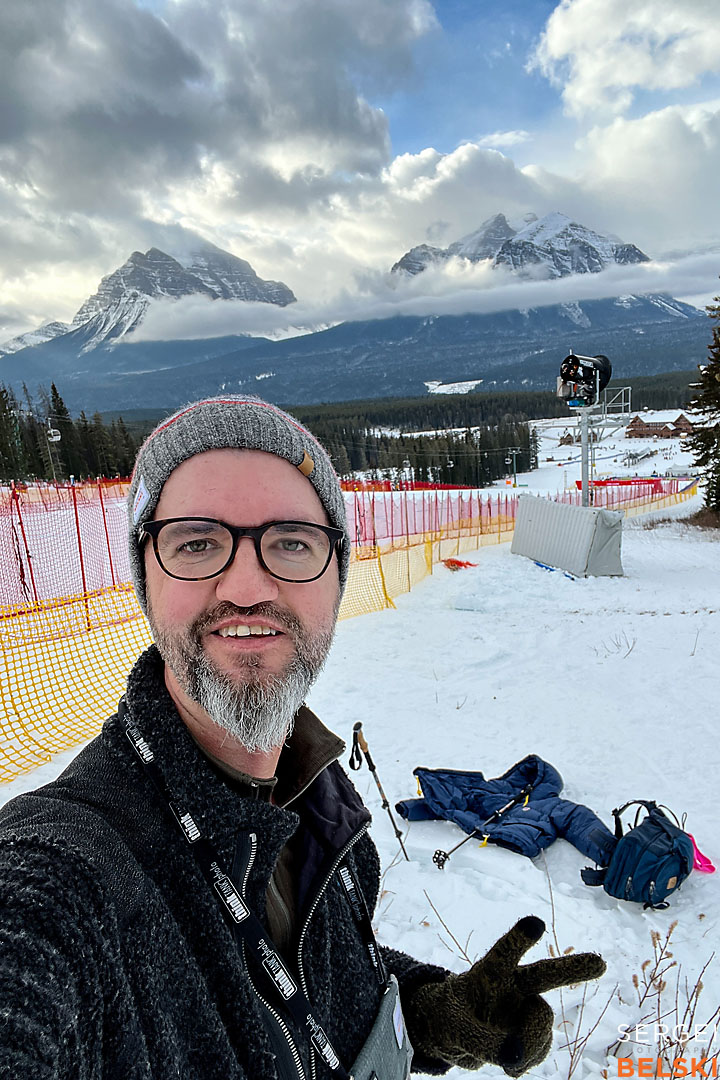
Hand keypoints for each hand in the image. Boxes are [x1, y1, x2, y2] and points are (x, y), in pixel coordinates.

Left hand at [408, 915, 605, 1075]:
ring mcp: (526, 1007)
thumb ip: (482, 1041)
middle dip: (573, 969)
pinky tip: (513, 1062)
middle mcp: (514, 984)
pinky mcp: (532, 1031)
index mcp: (491, 971)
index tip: (535, 922)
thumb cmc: (451, 1018)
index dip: (520, 937)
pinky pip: (541, 1047)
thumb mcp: (454, 1027)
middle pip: (546, 973)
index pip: (505, 952)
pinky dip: (528, 1059)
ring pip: (542, 1024)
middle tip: (599, 962)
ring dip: (528, 1044)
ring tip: (508, 1056)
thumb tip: (516, 1057)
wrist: (455, 1031)